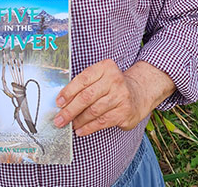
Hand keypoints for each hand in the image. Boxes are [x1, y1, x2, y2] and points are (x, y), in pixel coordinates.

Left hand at [53, 60, 175, 136]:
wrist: (139, 94)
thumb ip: (84, 85)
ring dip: (79, 120)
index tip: (58, 103)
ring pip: (93, 110)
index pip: (82, 79)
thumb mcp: (101, 78)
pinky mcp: (125, 111)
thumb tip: (62, 103)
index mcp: (105, 67)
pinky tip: (81, 130)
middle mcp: (115, 80)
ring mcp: (121, 96)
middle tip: (59, 119)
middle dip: (70, 110)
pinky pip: (102, 121)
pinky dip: (89, 127)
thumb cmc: (112, 86)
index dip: (68, 92)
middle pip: (86, 96)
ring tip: (70, 125)